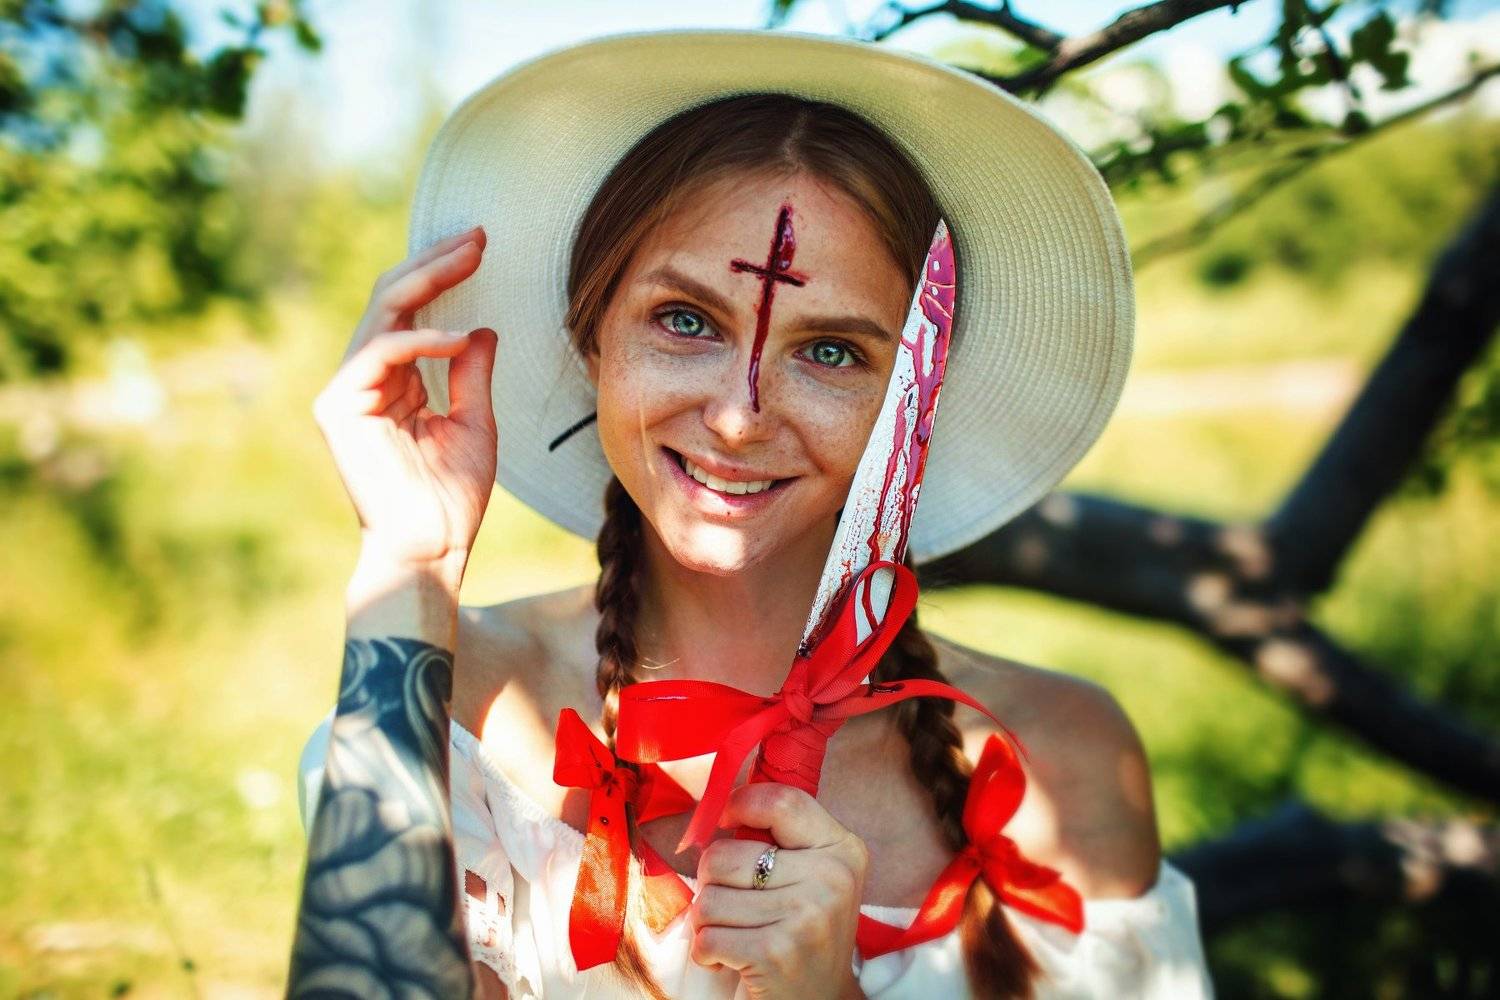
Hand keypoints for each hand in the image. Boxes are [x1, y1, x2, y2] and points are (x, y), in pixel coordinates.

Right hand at [313, 225, 498, 571]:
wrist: (431, 548)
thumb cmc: (452, 497)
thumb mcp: (476, 422)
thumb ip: (472, 374)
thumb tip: (482, 329)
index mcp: (396, 382)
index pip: (413, 310)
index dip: (443, 274)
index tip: (482, 245)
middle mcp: (366, 379)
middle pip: (392, 299)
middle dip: (436, 262)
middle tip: (478, 234)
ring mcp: (348, 391)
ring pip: (382, 312)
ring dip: (429, 279)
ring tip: (472, 258)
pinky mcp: (339, 408)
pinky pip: (380, 353)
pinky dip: (423, 340)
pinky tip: (460, 337)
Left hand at [688, 783, 869, 999]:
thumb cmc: (801, 932)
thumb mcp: (812, 877)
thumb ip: (780, 838)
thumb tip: (719, 798)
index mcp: (843, 850)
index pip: (782, 802)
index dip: (740, 804)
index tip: (725, 820)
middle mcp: (832, 878)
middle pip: (724, 855)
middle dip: (711, 883)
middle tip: (732, 904)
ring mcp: (806, 916)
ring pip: (708, 899)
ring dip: (708, 923)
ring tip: (736, 935)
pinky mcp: (776, 953)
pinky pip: (706, 938)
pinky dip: (707, 954)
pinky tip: (733, 959)